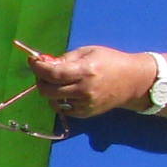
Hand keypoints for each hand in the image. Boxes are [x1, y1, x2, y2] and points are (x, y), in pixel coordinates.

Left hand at [22, 43, 156, 118]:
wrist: (133, 82)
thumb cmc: (111, 61)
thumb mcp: (88, 52)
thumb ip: (65, 58)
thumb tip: (44, 63)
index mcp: (85, 71)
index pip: (53, 73)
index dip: (38, 68)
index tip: (32, 61)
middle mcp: (84, 90)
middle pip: (48, 90)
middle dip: (40, 80)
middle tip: (43, 72)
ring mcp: (85, 104)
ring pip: (53, 101)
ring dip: (49, 91)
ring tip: (57, 81)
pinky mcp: (86, 114)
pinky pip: (63, 109)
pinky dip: (59, 100)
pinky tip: (66, 91)